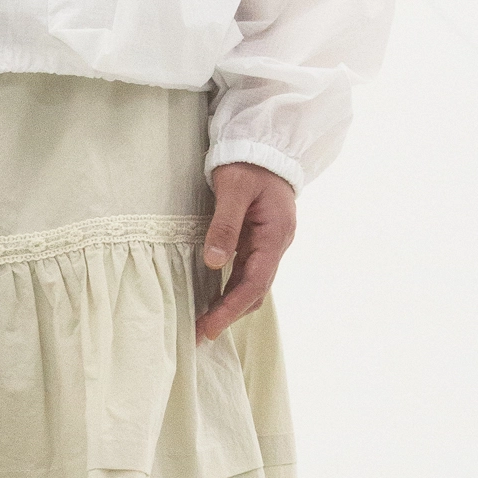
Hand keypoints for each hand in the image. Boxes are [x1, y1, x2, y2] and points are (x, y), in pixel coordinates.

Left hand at [197, 163, 296, 343]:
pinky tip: (214, 299)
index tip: (209, 328)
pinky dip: (231, 289)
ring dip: (230, 305)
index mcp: (275, 235)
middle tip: (200, 334)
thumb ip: (225, 225)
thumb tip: (214, 262)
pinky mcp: (259, 240)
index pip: (254, 283)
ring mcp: (269, 244)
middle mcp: (276, 244)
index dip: (231, 309)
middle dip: (229, 314)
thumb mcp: (233, 189)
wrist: (264, 143)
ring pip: (252, 284)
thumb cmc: (249, 162)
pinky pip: (247, 272)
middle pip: (255, 290)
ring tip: (204, 323)